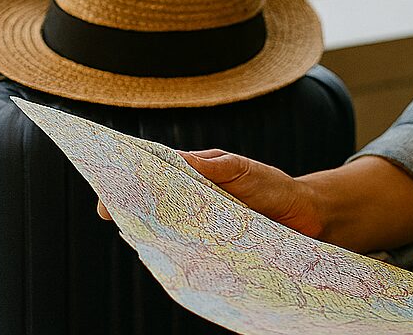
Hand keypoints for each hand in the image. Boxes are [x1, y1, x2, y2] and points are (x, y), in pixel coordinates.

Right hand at [97, 149, 323, 235]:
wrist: (303, 213)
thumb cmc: (272, 186)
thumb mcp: (242, 170)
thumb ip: (215, 166)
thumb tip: (180, 159)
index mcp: (198, 174)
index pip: (159, 171)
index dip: (132, 176)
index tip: (108, 185)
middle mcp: (194, 199)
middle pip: (156, 201)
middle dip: (131, 204)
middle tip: (109, 210)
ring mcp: (200, 224)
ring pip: (167, 227)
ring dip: (150, 229)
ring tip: (129, 230)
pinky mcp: (211, 247)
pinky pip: (185, 249)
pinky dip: (170, 251)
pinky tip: (157, 254)